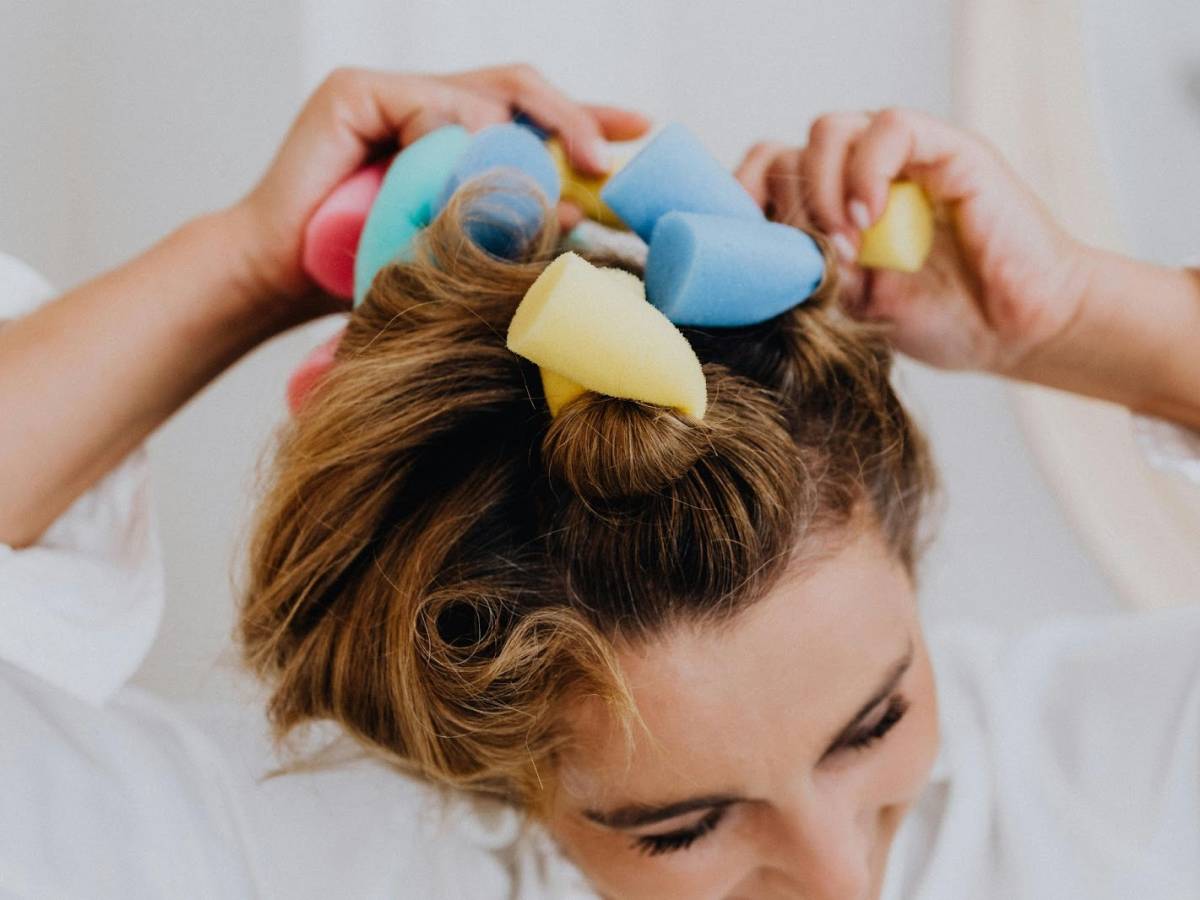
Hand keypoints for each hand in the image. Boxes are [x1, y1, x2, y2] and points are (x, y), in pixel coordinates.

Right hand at [234, 64, 649, 323]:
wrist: (280, 285)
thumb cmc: (363, 275)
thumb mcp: (460, 249)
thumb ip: (511, 224)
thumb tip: (580, 211)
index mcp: (452, 137)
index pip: (531, 113)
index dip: (585, 117)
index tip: (639, 128)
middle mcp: (424, 104)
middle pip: (518, 86)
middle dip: (571, 118)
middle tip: (604, 160)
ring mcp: (389, 92)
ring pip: (481, 96)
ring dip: (507, 152)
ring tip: (508, 202)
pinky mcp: (354, 92)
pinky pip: (428, 107)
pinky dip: (445, 146)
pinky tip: (437, 185)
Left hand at [734, 108, 1092, 376]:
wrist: (1014, 330)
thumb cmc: (937, 319)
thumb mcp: (848, 310)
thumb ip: (803, 280)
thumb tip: (746, 271)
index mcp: (827, 211)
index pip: (761, 179)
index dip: (737, 204)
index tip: (734, 250)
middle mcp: (857, 176)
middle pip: (783, 153)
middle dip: (778, 207)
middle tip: (801, 258)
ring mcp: (900, 159)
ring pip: (826, 130)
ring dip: (820, 189)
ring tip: (842, 244)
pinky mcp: (945, 149)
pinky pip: (889, 127)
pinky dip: (867, 169)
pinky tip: (869, 219)